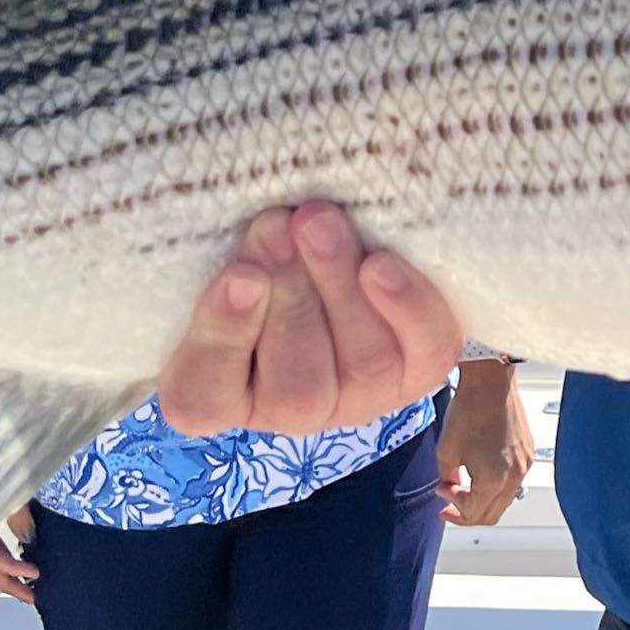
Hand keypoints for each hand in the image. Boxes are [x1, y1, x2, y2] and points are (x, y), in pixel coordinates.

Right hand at [155, 203, 461, 439]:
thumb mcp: (219, 248)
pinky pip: (425, 353)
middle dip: (289, 294)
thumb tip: (239, 220)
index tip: (238, 276)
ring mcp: (360, 397)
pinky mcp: (417, 371)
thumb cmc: (253, 247)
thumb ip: (217, 248)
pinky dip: (407, 308)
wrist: (330, 241)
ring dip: (339, 287)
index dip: (224, 339)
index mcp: (215, 393)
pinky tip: (382, 266)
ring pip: (363, 365)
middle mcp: (289, 409)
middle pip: (295, 387)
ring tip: (319, 223)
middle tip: (278, 224)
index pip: (204, 397)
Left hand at [441, 361, 535, 527]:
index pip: (473, 513)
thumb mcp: (446, 450)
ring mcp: (525, 464)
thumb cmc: (469, 410)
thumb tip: (451, 486)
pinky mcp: (528, 451)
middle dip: (468, 511)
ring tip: (464, 485)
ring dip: (482, 498)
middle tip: (451, 503)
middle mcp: (514, 476)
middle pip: (491, 514)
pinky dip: (496, 483)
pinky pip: (513, 480)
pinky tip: (481, 469)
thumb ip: (447, 477)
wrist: (490, 381)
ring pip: (504, 498)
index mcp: (493, 481)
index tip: (442, 497)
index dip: (453, 511)